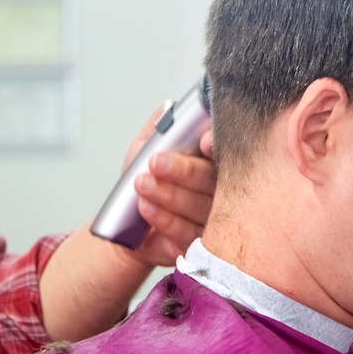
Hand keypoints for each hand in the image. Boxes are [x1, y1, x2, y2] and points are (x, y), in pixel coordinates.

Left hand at [122, 101, 214, 266]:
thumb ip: (158, 128)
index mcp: (211, 161)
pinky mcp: (202, 245)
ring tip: (143, 184)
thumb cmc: (144, 184)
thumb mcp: (144, 149)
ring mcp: (215, 219)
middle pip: (212, 179)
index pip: (224, 150)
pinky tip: (147, 207)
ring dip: (168, 194)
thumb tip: (168, 109)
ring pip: (200, 206)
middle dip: (183, 170)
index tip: (202, 142)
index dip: (216, 145)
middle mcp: (219, 190)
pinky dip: (165, 219)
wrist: (128, 228)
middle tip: (156, 163)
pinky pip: (188, 233)